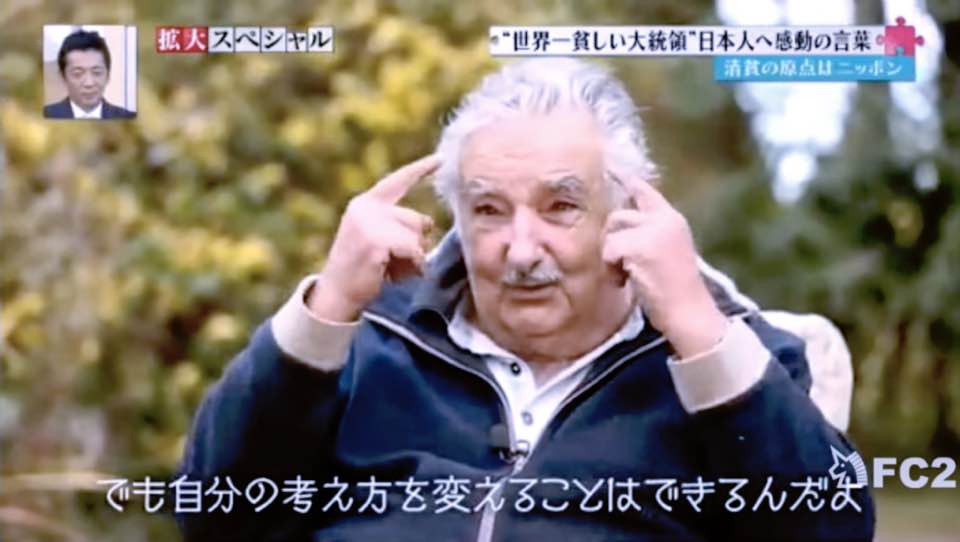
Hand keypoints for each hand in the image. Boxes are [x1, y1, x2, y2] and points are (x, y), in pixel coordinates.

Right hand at [308, 154, 439, 321]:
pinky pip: (413, 249)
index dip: (421, 169)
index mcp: (365, 203)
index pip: (398, 181)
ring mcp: (369, 223)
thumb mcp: (374, 237)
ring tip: (392, 269)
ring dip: (413, 258)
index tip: (442, 159)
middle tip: (395, 262)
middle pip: (417, 219)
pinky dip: (413, 265)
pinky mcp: (376, 241)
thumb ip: (394, 224)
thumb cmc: (361, 269)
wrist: (336, 294)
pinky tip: (395, 275)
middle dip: (416, 243)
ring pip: (417, 236)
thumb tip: (429, 225)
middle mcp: (366, 208)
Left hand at [601, 173, 726, 358]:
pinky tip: (627, 281)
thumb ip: (649, 234)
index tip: (612, 170)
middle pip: (618, 215)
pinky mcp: (641, 247)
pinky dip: (612, 269)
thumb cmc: (675, 292)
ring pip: (611, 234)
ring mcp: (654, 232)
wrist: (690, 314)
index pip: (646, 192)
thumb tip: (618, 224)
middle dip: (612, 241)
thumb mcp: (666, 253)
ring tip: (627, 275)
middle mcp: (665, 220)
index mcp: (673, 221)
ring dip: (611, 257)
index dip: (628, 181)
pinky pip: (609, 251)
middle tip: (622, 265)